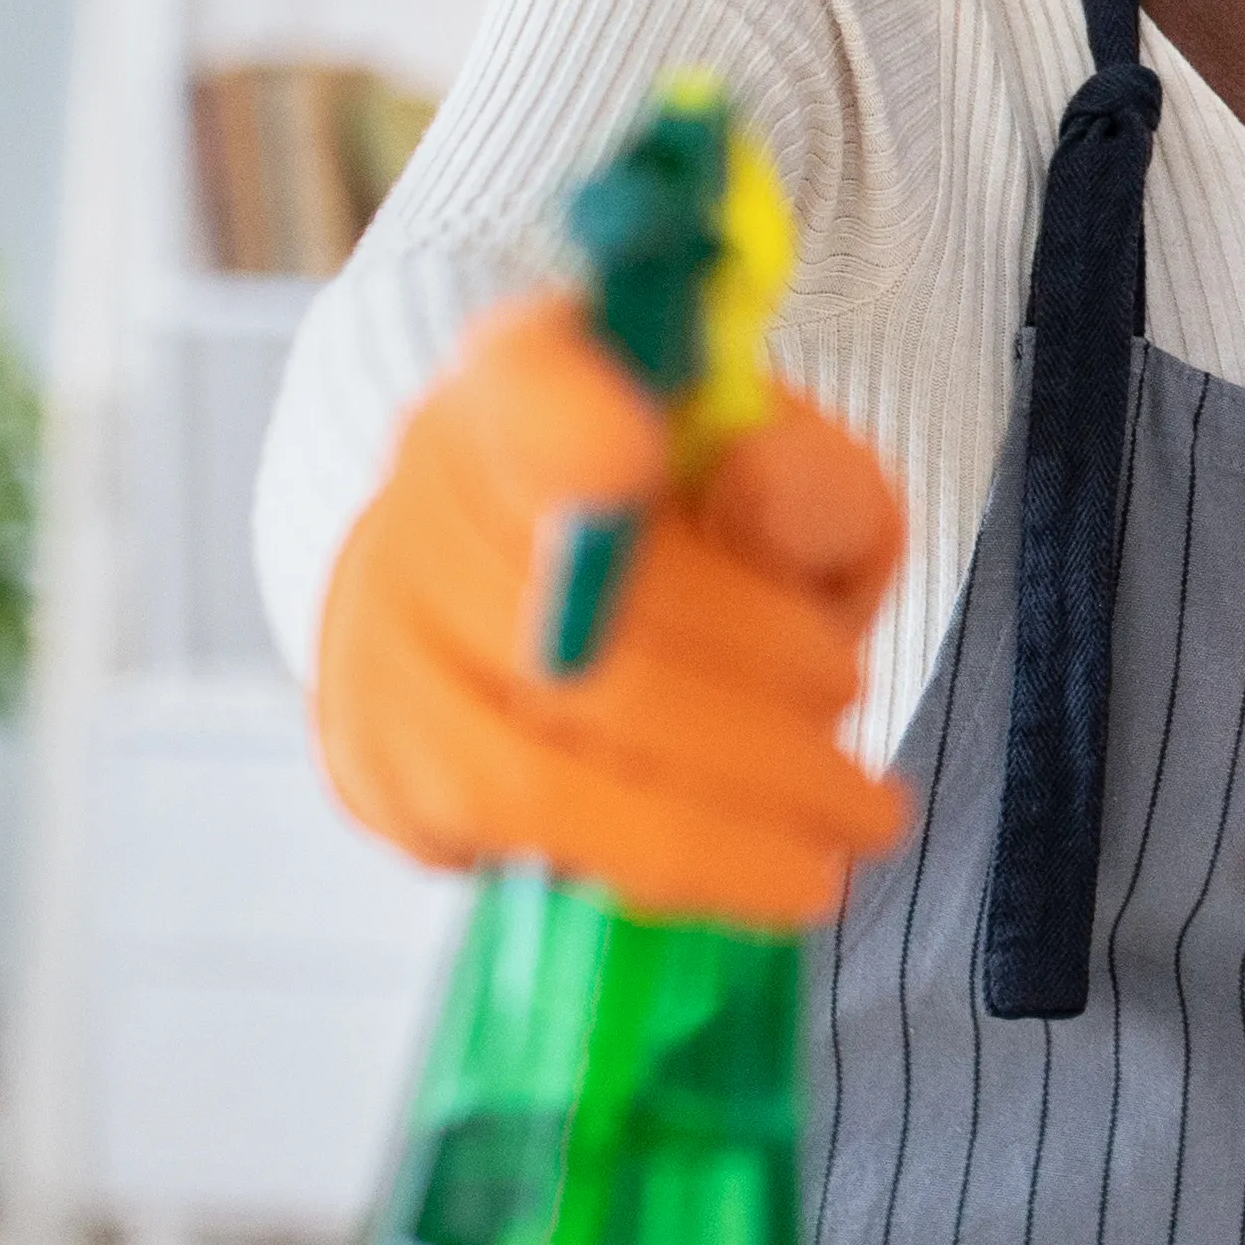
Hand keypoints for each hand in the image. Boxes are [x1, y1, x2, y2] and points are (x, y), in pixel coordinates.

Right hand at [312, 290, 915, 926]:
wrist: (563, 597)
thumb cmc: (711, 532)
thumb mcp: (800, 486)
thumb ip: (806, 486)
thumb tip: (762, 496)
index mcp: (539, 374)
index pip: (529, 382)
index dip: (568, 421)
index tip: (630, 449)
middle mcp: (432, 485)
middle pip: (568, 626)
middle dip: (744, 734)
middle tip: (870, 803)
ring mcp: (381, 623)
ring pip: (530, 764)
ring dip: (701, 832)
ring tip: (828, 864)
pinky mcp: (374, 747)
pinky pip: (506, 836)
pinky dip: (639, 862)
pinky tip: (740, 870)